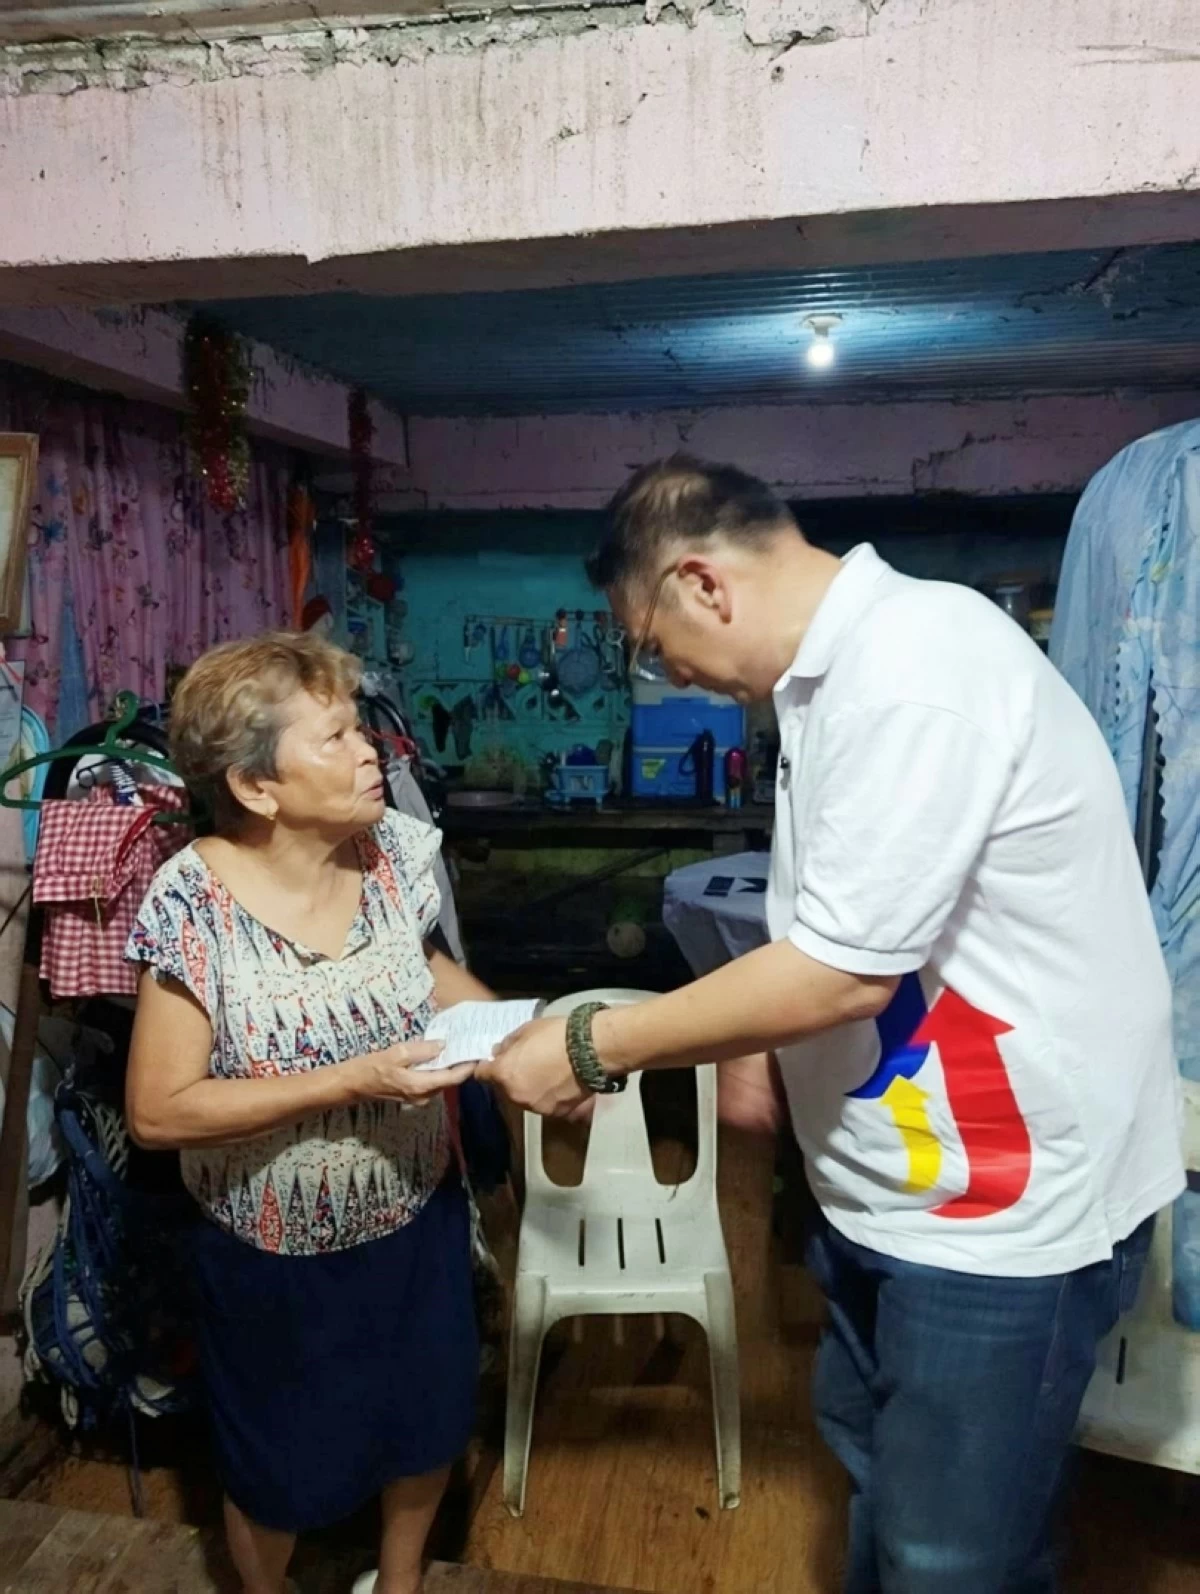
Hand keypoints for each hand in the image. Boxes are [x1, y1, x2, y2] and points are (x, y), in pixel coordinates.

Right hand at [349, 1040, 475, 1107]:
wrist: (353, 1084)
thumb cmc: (371, 1068)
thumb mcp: (397, 1053)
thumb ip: (422, 1050)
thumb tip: (443, 1045)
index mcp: (421, 1086)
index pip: (454, 1078)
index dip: (467, 1066)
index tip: (477, 1051)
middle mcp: (424, 1096)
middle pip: (450, 1080)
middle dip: (460, 1065)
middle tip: (468, 1045)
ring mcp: (419, 1097)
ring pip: (441, 1081)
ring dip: (449, 1067)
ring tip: (456, 1048)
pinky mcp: (413, 1094)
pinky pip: (432, 1082)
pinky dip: (438, 1070)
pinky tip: (438, 1057)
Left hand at [476, 1017, 591, 1118]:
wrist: (591, 1050)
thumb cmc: (556, 1035)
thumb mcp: (526, 1030)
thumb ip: (508, 1044)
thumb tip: (499, 1052)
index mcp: (504, 1074)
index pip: (482, 1075)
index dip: (488, 1067)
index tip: (495, 1062)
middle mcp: (515, 1095)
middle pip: (504, 1088)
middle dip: (510, 1077)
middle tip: (526, 1063)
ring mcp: (536, 1107)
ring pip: (524, 1098)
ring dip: (529, 1088)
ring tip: (547, 1074)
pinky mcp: (557, 1114)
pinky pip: (545, 1104)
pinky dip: (549, 1096)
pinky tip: (560, 1083)